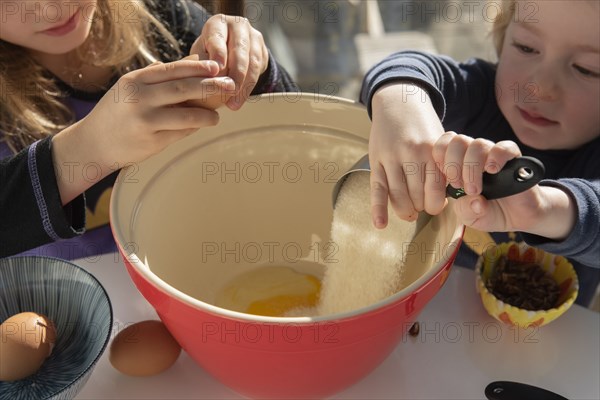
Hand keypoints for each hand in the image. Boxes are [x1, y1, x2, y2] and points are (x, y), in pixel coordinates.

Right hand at [52, 58, 235, 202]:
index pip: (172, 70)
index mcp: (135, 81)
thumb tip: (192, 63)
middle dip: (211, 86)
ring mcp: (146, 121)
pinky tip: (202, 126)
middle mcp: (139, 98)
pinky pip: (181, 133)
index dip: (197, 67)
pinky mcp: (152, 141)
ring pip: (187, 115)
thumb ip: (155, 78)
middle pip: (183, 89)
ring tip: (216, 116)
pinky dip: (194, 128)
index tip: (216, 67)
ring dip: (207, 114)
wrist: (94, 143)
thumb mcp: (129, 88)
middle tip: (229, 85)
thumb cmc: (117, 112)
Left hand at [190, 14, 268, 109]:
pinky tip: (239, 100)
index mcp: (218, 23)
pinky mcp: (263, 50)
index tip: (217, 69)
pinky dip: (248, 87)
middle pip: (239, 50)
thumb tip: (202, 80)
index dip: (218, 53)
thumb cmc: (207, 54)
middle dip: (235, 74)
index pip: (218, 37)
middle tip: (228, 91)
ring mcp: (253, 37)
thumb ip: (200, 64)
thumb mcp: (199, 55)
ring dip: (244, 85)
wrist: (229, 52)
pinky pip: (258, 70)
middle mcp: (238, 25)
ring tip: (234, 104)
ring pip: (252, 62)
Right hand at [369, 82, 445, 227]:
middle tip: (421, 207)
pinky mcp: (375, 159)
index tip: (436, 206)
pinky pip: (376, 188)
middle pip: (416, 196)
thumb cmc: (422, 127)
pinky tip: (380, 224)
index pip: (436, 190)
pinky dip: (378, 209)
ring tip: (408, 212)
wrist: (398, 103)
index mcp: (431, 150)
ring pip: (397, 196)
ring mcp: (391, 157)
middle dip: (420, 208)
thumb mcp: (439, 142)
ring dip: (404, 210)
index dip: (436, 204)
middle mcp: (411, 153)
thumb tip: (446, 198)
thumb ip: (442, 167)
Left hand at [432, 132, 575, 238]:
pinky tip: (492, 171)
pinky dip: (496, 157)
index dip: (439, 159)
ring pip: (478, 144)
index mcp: (457, 163)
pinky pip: (504, 147)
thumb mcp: (470, 217)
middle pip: (458, 141)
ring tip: (475, 190)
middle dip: (453, 165)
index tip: (445, 180)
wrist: (518, 217)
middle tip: (459, 186)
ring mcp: (492, 154)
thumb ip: (465, 210)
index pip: (442, 145)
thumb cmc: (488, 212)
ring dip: (472, 168)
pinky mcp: (513, 158)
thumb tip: (474, 201)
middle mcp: (473, 155)